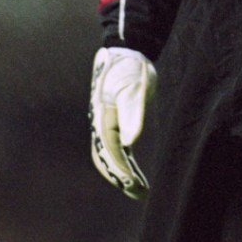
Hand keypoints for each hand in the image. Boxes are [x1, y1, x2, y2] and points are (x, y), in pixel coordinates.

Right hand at [89, 46, 156, 198]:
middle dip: (120, 178)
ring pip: (111, 156)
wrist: (127, 49)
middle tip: (139, 192)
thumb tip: (131, 141)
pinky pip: (117, 148)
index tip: (133, 183)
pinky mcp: (115, 120)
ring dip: (123, 174)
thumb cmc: (131, 66)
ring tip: (140, 190)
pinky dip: (125, 162)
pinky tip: (136, 172)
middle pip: (106, 159)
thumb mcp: (135, 87)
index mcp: (102, 118)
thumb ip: (132, 112)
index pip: (110, 151)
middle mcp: (100, 124)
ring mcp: (106, 123)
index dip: (120, 170)